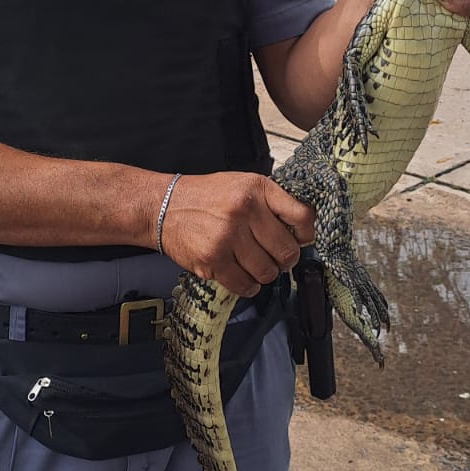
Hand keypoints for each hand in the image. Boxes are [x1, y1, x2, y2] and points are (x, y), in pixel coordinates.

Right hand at [159, 172, 314, 296]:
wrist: (163, 206)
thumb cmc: (204, 197)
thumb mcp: (242, 185)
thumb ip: (270, 203)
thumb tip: (301, 230)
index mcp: (256, 189)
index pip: (302, 216)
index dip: (306, 233)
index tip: (301, 239)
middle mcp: (244, 210)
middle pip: (287, 251)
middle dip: (284, 260)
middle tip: (275, 257)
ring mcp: (228, 236)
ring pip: (268, 272)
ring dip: (264, 273)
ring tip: (253, 264)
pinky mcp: (213, 259)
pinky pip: (245, 285)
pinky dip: (248, 285)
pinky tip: (241, 274)